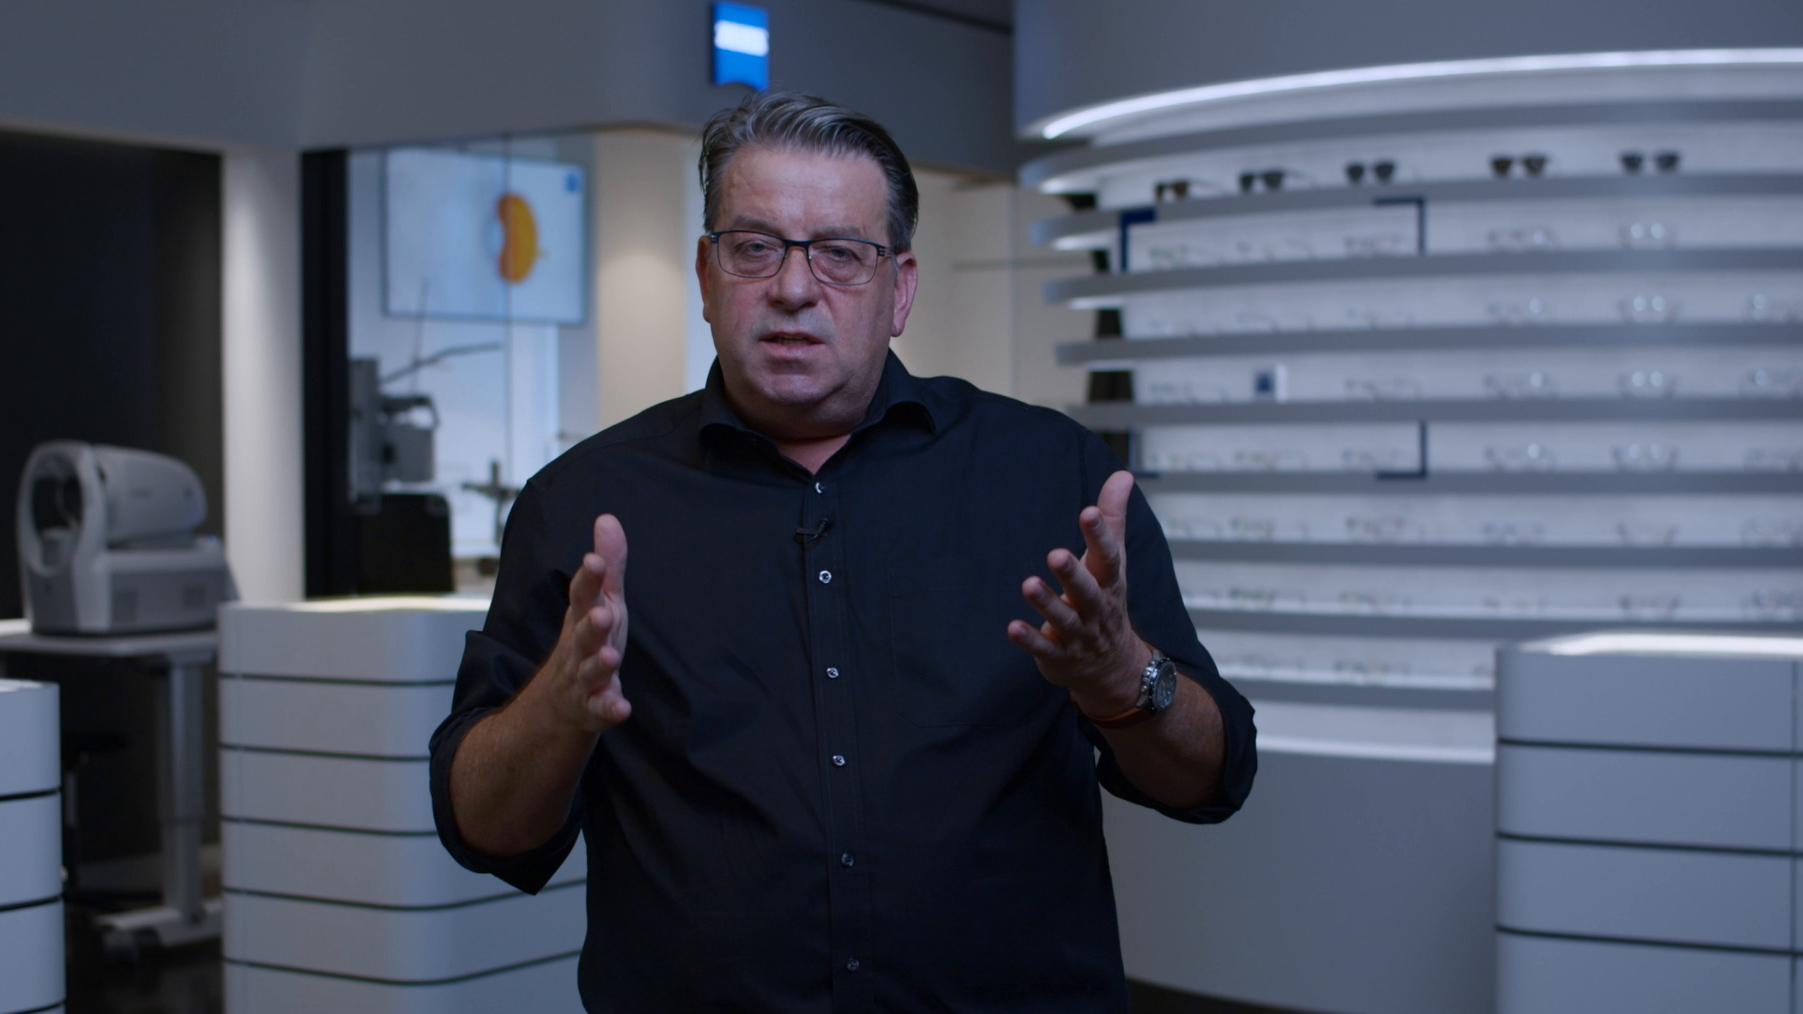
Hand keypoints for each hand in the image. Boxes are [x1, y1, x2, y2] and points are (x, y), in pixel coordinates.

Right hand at [545, 514, 631, 733]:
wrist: (562, 699)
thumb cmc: (589, 638)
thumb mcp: (602, 600)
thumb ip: (608, 566)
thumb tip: (607, 518)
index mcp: (584, 616)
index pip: (582, 595)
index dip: (589, 578)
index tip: (595, 560)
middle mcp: (579, 646)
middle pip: (583, 634)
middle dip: (591, 625)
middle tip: (602, 614)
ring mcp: (583, 678)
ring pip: (588, 672)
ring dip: (598, 665)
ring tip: (610, 659)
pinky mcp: (593, 706)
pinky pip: (600, 709)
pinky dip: (609, 709)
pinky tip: (622, 709)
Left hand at [1008, 470, 1149, 713]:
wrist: (1115, 668)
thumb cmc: (1107, 600)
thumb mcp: (1113, 561)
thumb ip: (1112, 519)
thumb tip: (1123, 474)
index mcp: (1110, 582)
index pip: (1108, 557)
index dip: (1100, 535)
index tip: (1088, 512)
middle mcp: (1096, 608)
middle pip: (1087, 591)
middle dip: (1073, 574)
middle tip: (1055, 554)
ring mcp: (1079, 634)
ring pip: (1064, 619)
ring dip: (1046, 602)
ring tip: (1028, 584)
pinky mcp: (1059, 655)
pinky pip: (1044, 648)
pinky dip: (1030, 639)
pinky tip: (1011, 628)